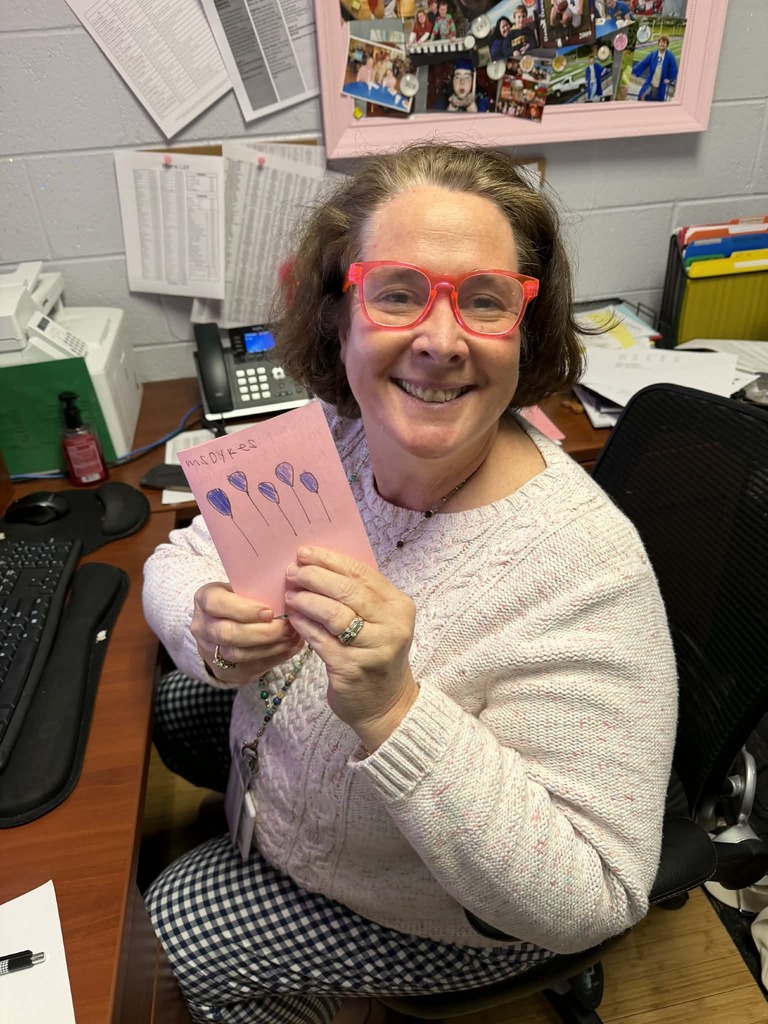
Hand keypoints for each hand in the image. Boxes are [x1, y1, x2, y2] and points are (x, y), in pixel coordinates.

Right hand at [191, 582, 303, 683]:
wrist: (223, 627)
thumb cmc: (239, 601)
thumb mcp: (241, 588)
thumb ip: (258, 590)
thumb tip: (290, 593)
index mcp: (205, 599)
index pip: (216, 603)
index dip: (244, 609)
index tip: (269, 612)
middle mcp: (203, 626)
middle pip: (228, 633)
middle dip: (263, 632)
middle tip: (286, 626)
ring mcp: (211, 650)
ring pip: (238, 653)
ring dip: (270, 646)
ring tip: (291, 636)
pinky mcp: (226, 669)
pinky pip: (251, 666)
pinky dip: (275, 656)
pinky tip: (290, 646)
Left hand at [284, 547, 418, 750]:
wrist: (385, 704)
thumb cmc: (376, 655)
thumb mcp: (380, 621)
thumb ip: (359, 596)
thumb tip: (318, 566)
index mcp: (399, 607)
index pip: (363, 574)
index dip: (331, 561)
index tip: (306, 553)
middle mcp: (392, 626)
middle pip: (348, 592)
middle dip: (316, 577)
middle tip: (293, 571)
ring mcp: (373, 649)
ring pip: (334, 614)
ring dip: (307, 600)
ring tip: (290, 594)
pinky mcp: (351, 668)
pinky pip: (321, 640)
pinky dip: (304, 625)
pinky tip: (292, 617)